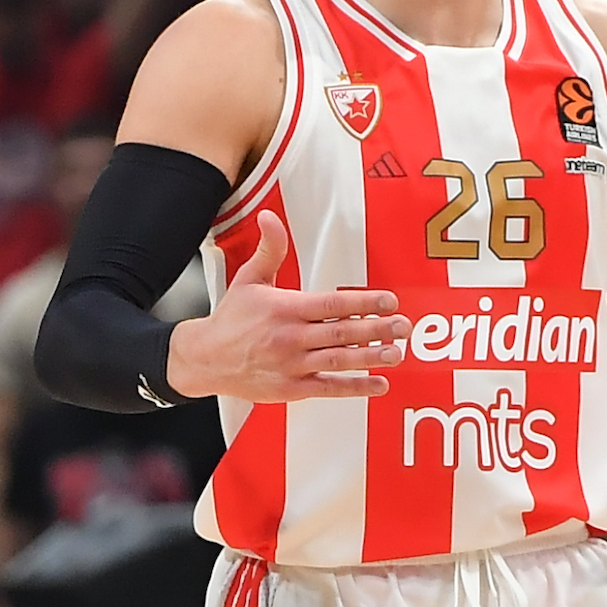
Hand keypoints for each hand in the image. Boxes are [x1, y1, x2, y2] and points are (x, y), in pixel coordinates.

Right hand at [167, 210, 409, 400]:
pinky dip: (355, 387)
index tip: (389, 301)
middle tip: (404, 327)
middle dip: (376, 329)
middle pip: (341, 332)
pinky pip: (328, 388)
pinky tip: (379, 384)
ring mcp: (291, 365)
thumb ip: (270, 250)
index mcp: (285, 308)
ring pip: (338, 361)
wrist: (202, 359)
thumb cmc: (231, 319)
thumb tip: (269, 217)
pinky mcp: (290, 389)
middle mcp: (290, 337)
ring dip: (370, 358)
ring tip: (397, 353)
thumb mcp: (249, 280)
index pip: (332, 304)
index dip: (363, 302)